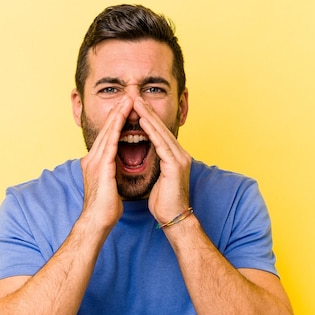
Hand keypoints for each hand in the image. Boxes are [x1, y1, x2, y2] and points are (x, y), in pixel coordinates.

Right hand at [80, 96, 132, 229]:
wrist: (97, 221)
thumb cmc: (105, 208)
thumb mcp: (109, 185)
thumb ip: (111, 172)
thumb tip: (117, 169)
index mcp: (94, 162)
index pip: (107, 137)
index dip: (116, 121)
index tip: (126, 108)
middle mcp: (92, 158)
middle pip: (106, 130)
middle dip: (117, 112)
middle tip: (127, 95)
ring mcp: (95, 161)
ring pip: (108, 132)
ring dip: (118, 115)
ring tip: (127, 100)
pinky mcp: (101, 166)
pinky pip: (111, 142)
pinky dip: (116, 128)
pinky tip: (123, 118)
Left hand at [134, 97, 191, 223]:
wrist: (173, 218)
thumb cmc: (164, 202)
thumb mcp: (156, 178)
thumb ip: (154, 165)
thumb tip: (143, 158)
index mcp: (175, 157)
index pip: (159, 133)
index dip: (147, 119)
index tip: (134, 107)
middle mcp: (180, 154)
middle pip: (161, 128)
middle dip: (147, 112)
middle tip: (134, 97)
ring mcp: (179, 158)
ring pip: (161, 132)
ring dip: (148, 117)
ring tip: (136, 103)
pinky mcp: (175, 165)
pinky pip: (161, 144)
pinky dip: (151, 131)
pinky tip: (142, 121)